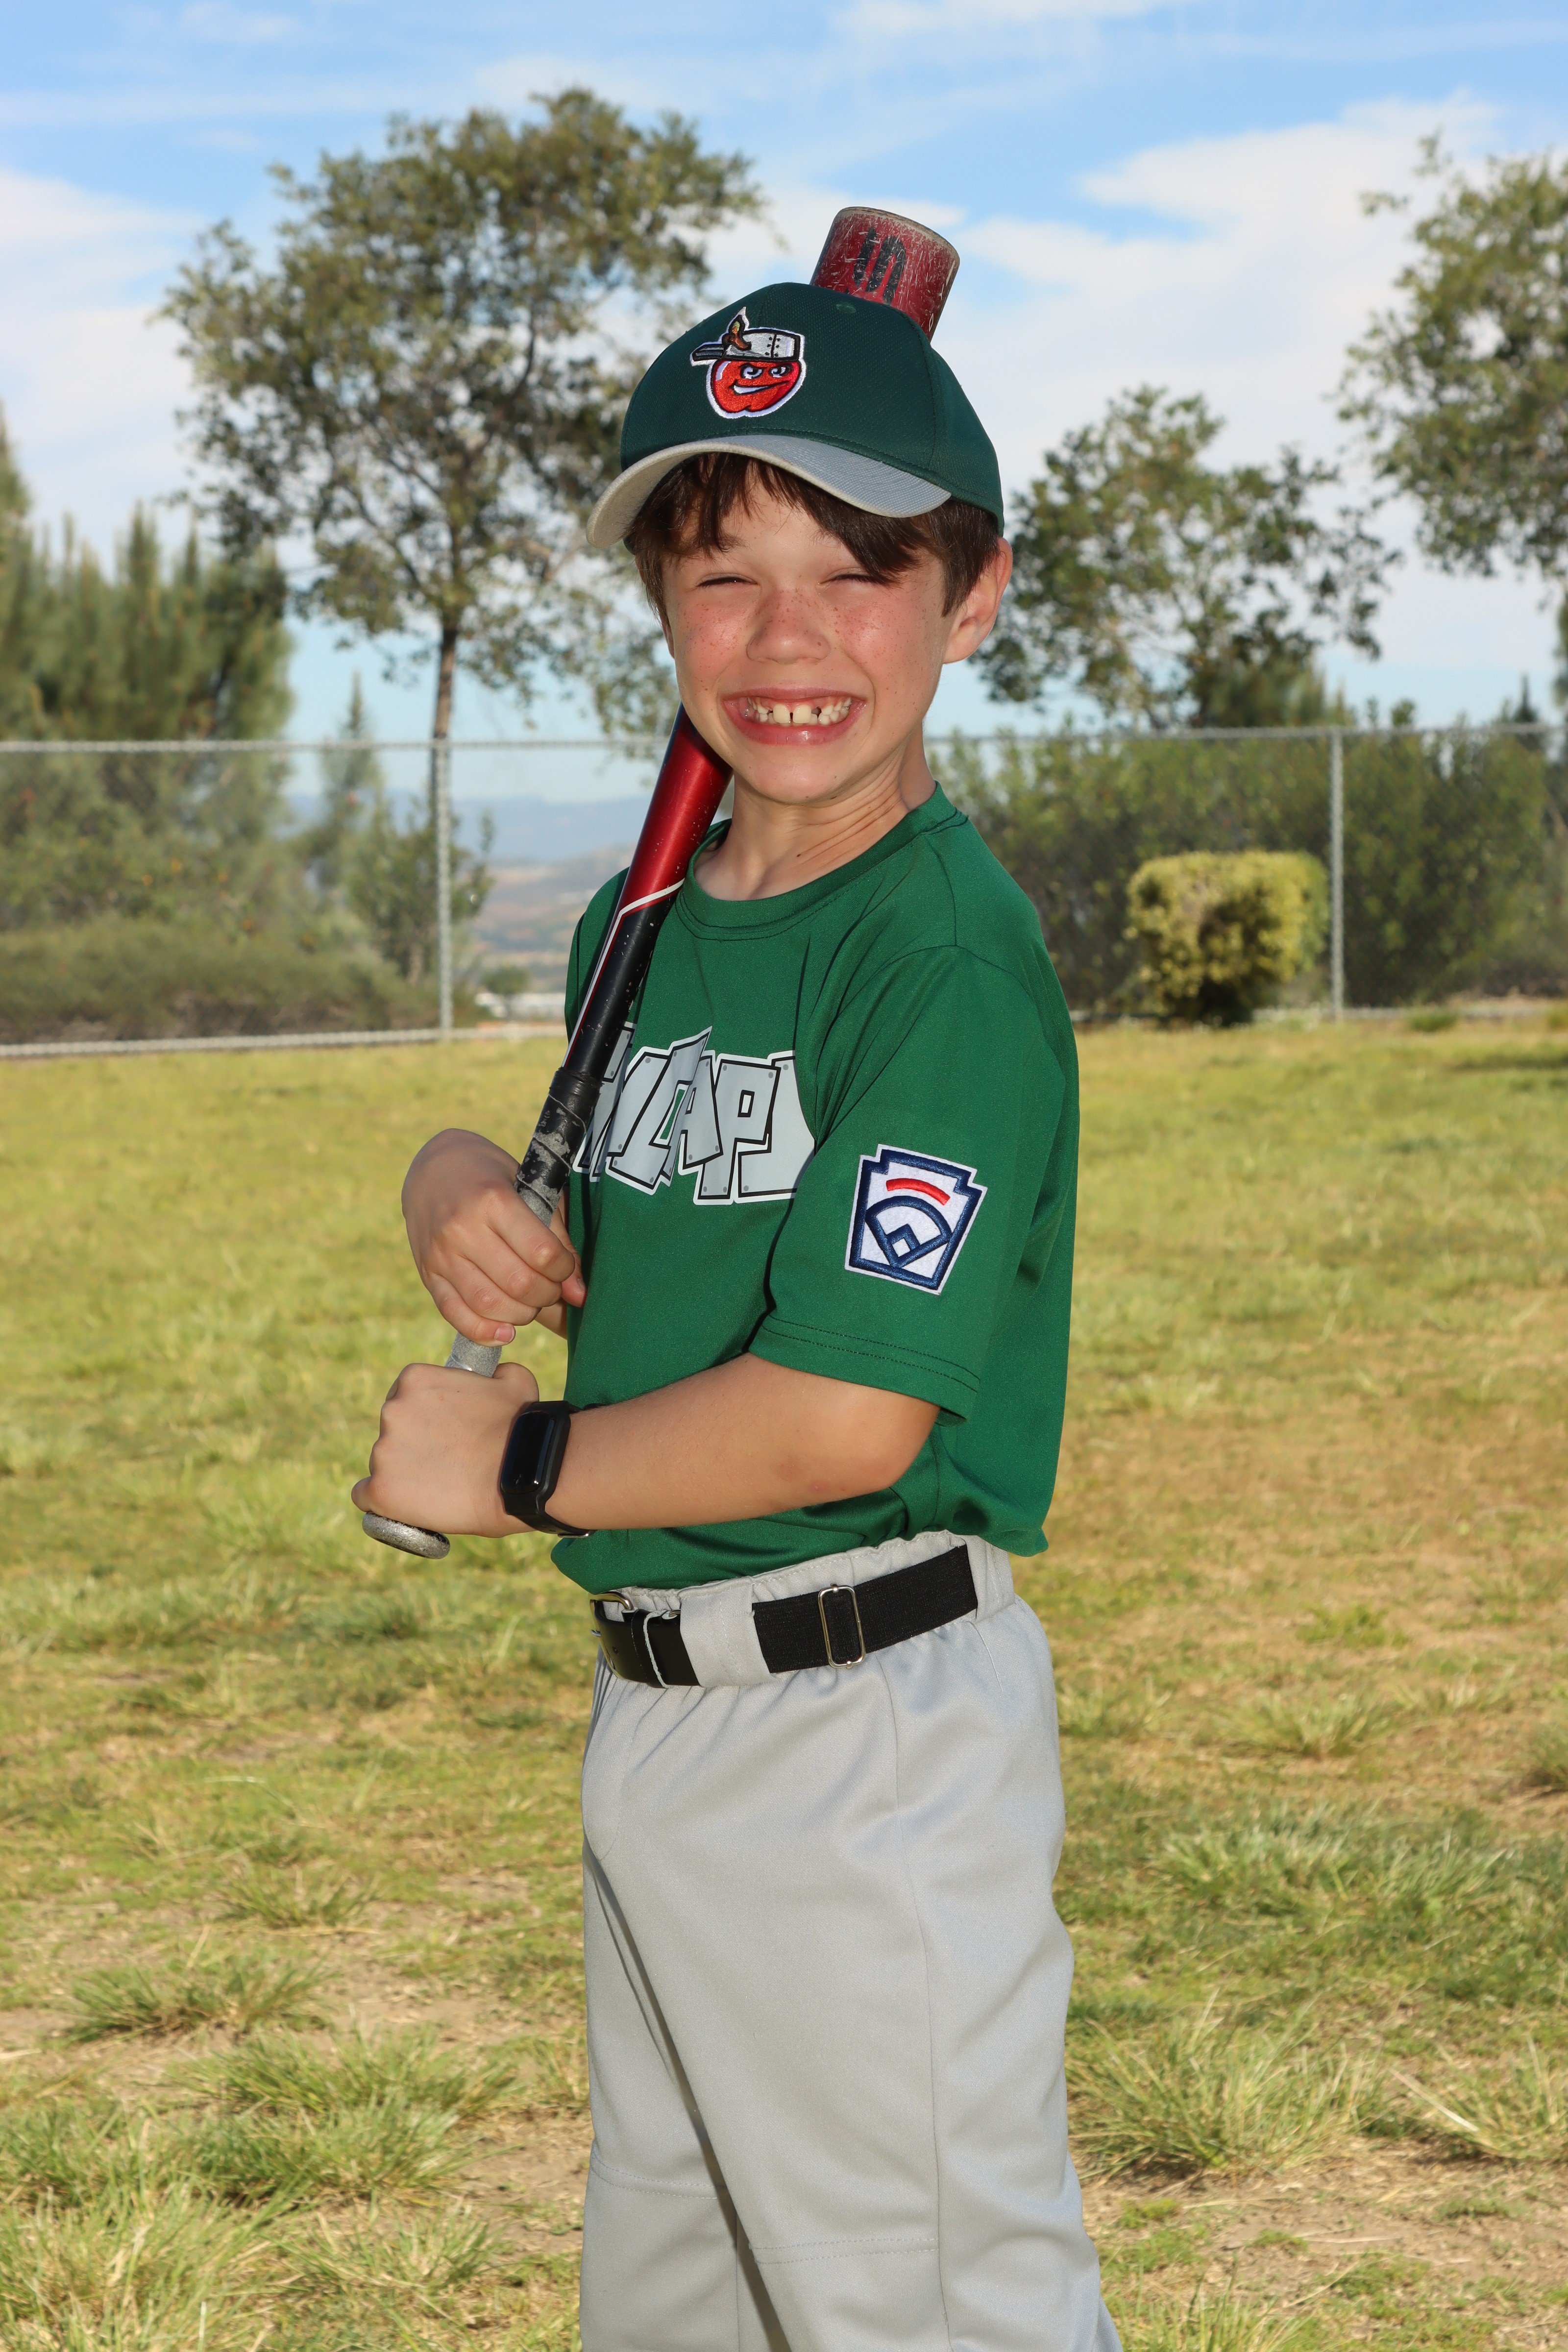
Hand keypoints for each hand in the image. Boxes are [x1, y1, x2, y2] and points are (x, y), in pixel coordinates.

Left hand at [352, 1359, 545, 1535]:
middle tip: (446, 1463)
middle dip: (414, 1446)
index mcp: (414, 1380)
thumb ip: (493, 1375)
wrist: (525, 1473)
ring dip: (404, 1475)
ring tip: (441, 1489)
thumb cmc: (523, 1426)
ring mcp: (383, 1452)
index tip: (443, 1435)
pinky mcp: (381, 1491)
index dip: (424, 1420)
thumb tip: (493, 1377)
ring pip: (383, 1465)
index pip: (404, 1400)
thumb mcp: (513, 1381)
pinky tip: (408, 1507)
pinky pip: (367, 1497)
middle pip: (392, 1432)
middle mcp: (391, 1411)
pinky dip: (385, 1503)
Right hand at [402, 1129, 585, 1344]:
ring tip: (530, 1301)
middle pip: (519, 1284)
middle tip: (552, 1286)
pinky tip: (507, 1331)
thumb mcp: (529, 1188)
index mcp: (493, 1200)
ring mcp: (441, 1255)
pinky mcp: (428, 1274)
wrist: (433, 1170)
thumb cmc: (492, 1177)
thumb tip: (578, 1294)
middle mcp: (463, 1229)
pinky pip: (456, 1315)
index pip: (542, 1252)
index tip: (565, 1266)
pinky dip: (485, 1332)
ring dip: (522, 1314)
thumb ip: (558, 1236)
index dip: (565, 1269)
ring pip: (489, 1305)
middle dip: (547, 1294)